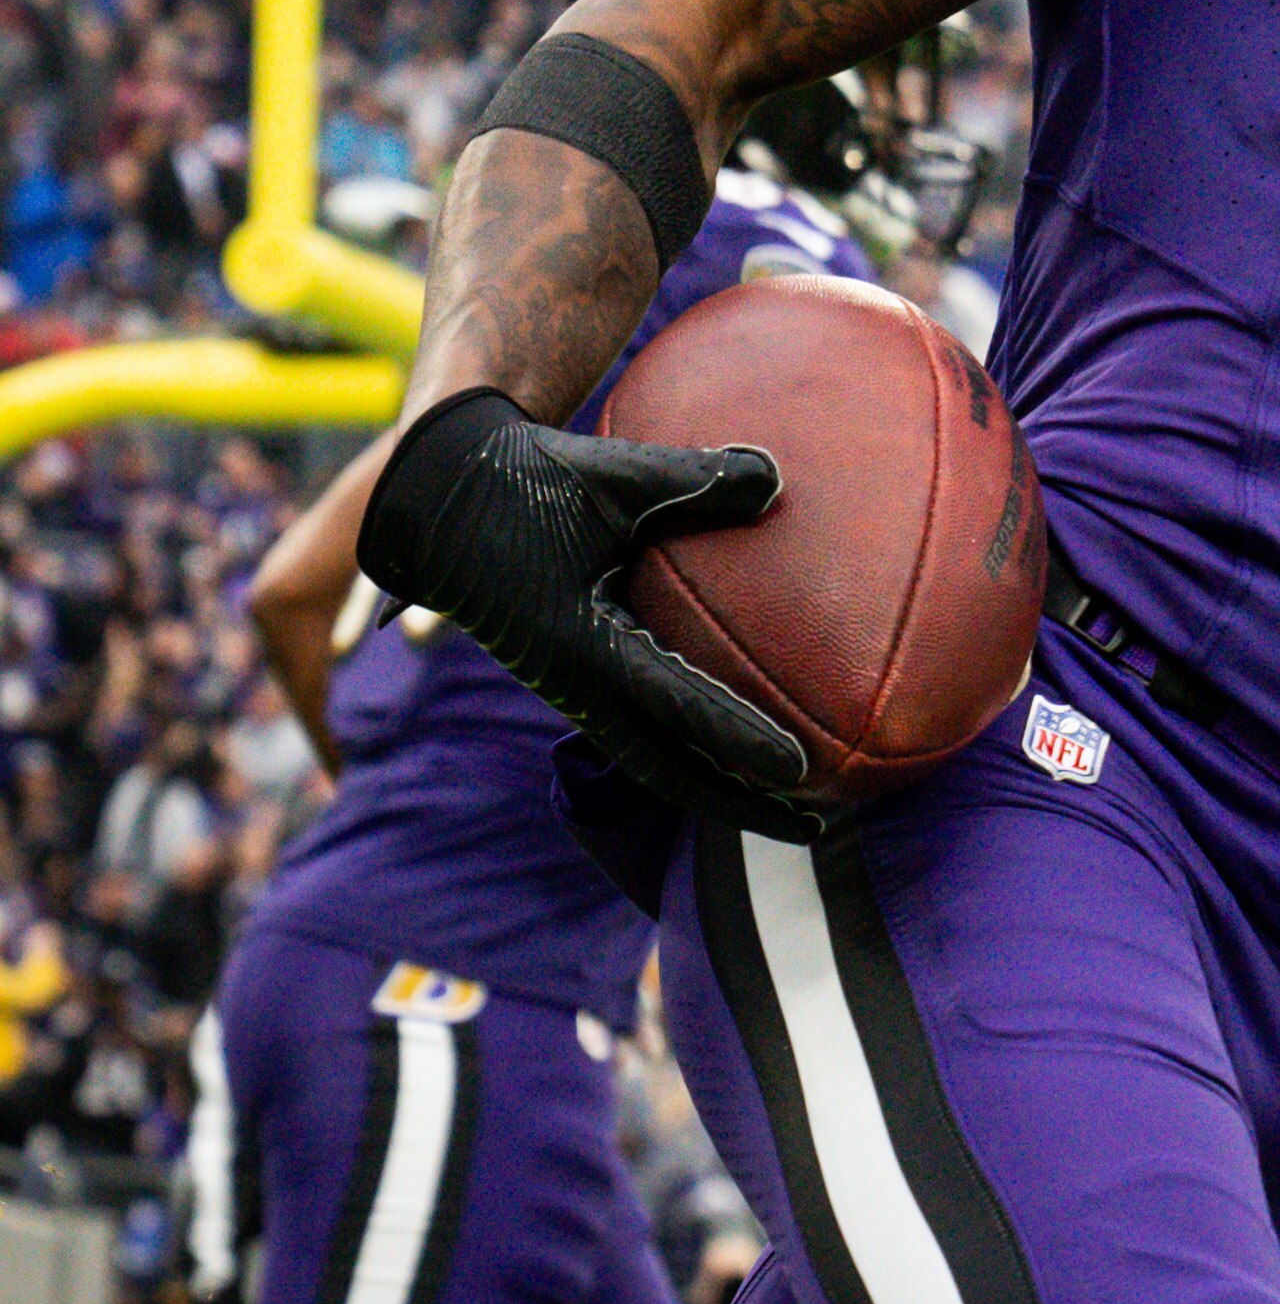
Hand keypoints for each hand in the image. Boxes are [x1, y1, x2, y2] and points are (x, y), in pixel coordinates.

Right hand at [357, 389, 828, 841]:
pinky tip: (737, 743)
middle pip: (668, 770)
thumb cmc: (527, 480)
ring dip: (715, 784)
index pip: (677, 706)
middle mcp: (576, 681)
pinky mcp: (574, 672)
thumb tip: (777, 478)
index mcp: (582, 644)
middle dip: (737, 805)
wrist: (441, 496)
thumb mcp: (611, 474)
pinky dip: (690, 743)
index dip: (739, 739)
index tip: (798, 771)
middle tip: (812, 829)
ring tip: (790, 807)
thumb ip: (696, 479)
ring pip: (651, 756)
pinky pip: (638, 724)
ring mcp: (572, 685)